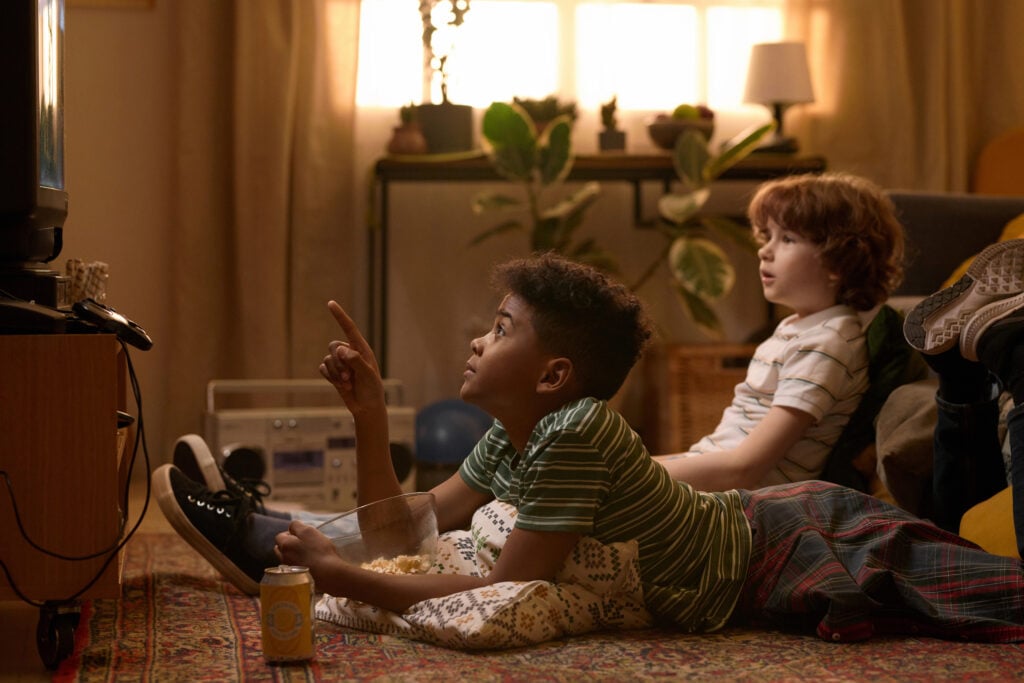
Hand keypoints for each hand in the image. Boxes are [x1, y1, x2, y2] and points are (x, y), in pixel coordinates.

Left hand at [274, 520, 338, 572]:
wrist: (327, 573)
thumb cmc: (318, 550)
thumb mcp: (308, 531)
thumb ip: (297, 526)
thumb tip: (292, 527)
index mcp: (284, 545)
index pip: (280, 536)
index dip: (291, 532)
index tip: (303, 534)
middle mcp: (283, 558)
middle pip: (281, 548)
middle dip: (289, 544)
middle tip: (303, 543)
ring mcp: (289, 569)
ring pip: (287, 558)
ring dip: (293, 554)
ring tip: (306, 553)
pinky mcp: (296, 577)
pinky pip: (294, 567)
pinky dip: (298, 564)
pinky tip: (309, 563)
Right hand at [319, 301, 384, 415]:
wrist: (366, 407)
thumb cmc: (372, 390)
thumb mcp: (367, 375)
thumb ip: (356, 361)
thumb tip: (341, 349)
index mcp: (361, 349)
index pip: (349, 328)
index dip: (339, 316)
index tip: (330, 303)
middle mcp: (350, 352)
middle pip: (333, 346)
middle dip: (338, 363)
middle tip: (347, 378)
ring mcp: (341, 363)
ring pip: (327, 359)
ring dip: (335, 373)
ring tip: (347, 384)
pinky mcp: (333, 373)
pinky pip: (323, 368)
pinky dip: (329, 377)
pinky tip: (339, 385)